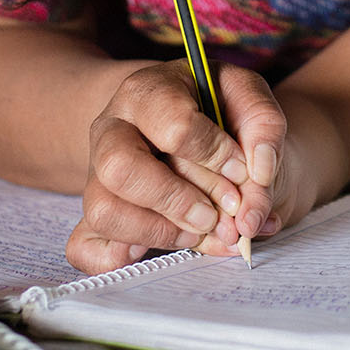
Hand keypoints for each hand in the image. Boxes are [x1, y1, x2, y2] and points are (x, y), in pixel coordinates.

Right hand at [65, 61, 285, 272]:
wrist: (190, 127)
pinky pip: (85, 247)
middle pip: (121, 169)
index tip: (243, 170)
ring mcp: (96, 174)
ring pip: (103, 211)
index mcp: (147, 91)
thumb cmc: (217, 112)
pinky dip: (120, 258)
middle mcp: (111, 130)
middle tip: (219, 213)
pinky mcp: (96, 213)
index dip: (216, 155)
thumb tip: (257, 185)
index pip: (174, 125)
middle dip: (179, 200)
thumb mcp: (247, 99)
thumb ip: (264, 129)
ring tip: (200, 230)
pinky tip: (156, 249)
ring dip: (161, 232)